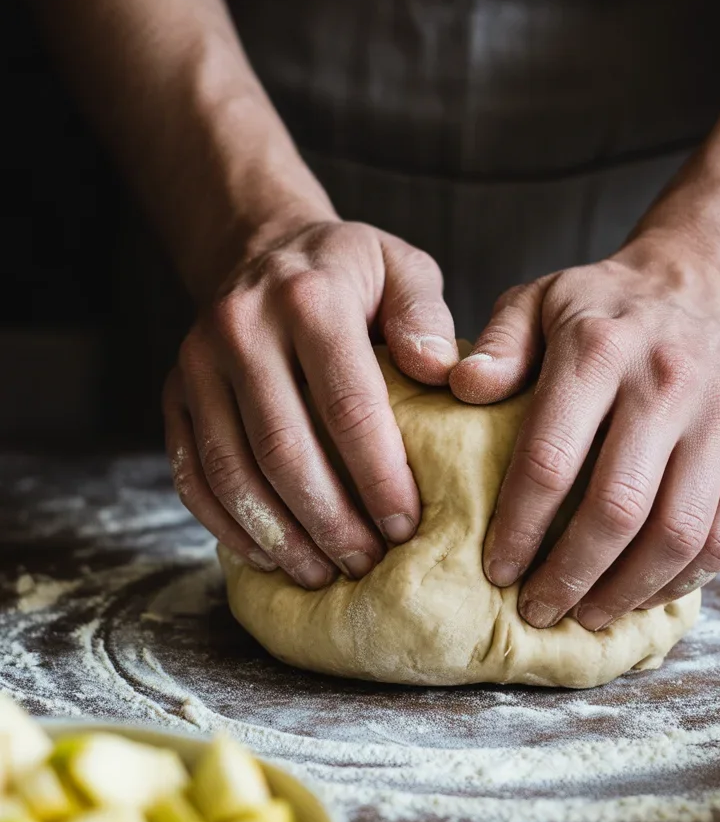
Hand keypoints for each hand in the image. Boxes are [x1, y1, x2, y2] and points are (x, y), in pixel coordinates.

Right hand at [163, 219, 457, 585]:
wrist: (260, 248)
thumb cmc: (349, 272)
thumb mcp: (402, 268)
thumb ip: (427, 317)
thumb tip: (444, 374)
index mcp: (309, 300)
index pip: (348, 405)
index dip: (379, 476)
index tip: (406, 526)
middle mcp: (242, 329)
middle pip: (284, 449)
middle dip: (330, 520)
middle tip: (367, 563)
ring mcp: (197, 364)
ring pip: (231, 471)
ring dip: (279, 535)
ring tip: (322, 573)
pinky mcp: (173, 395)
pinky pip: (191, 475)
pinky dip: (227, 525)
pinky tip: (268, 557)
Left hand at [449, 241, 719, 628]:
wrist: (707, 284)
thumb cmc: (604, 309)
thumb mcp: (538, 301)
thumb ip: (497, 345)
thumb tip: (461, 388)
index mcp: (600, 350)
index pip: (550, 459)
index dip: (519, 528)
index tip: (497, 570)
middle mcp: (668, 383)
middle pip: (617, 509)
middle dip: (571, 575)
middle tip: (538, 609)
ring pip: (678, 534)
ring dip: (627, 591)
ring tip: (588, 614)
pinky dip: (683, 580)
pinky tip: (643, 593)